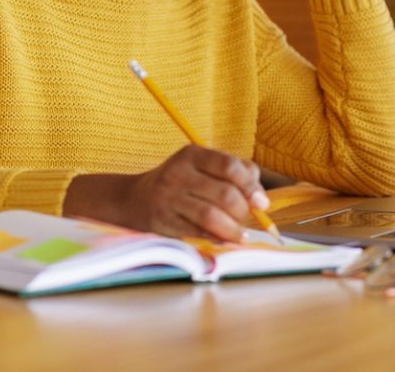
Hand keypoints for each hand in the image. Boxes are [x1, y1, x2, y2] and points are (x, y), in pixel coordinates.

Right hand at [65, 146, 269, 241]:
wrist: (132, 199)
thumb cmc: (180, 181)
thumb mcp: (202, 166)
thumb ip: (234, 172)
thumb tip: (259, 196)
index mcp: (192, 154)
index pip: (229, 166)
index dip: (251, 186)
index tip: (262, 202)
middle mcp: (179, 173)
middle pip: (224, 194)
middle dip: (243, 210)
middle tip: (249, 219)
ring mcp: (168, 198)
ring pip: (211, 216)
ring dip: (232, 229)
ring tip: (241, 236)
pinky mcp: (162, 221)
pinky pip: (195, 232)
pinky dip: (214, 237)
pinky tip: (224, 240)